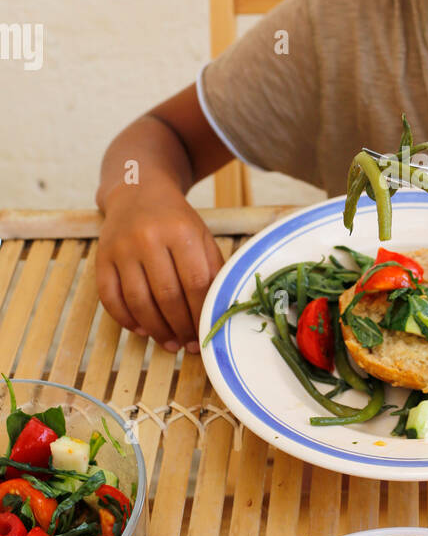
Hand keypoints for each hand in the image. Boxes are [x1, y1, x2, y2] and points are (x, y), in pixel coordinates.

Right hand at [95, 179, 224, 351]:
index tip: (205, 333)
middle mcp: (148, 238)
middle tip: (188, 344)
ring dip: (155, 329)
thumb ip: (213, 270)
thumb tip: (217, 313)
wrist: (138, 191)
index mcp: (181, 232)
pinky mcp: (102, 257)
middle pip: (167, 296)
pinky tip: (141, 329)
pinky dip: (126, 319)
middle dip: (180, 327)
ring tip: (168, 342)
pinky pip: (110, 297)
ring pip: (138, 301)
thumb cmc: (177, 221)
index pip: (195, 283)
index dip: (200, 314)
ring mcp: (121, 248)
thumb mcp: (202, 236)